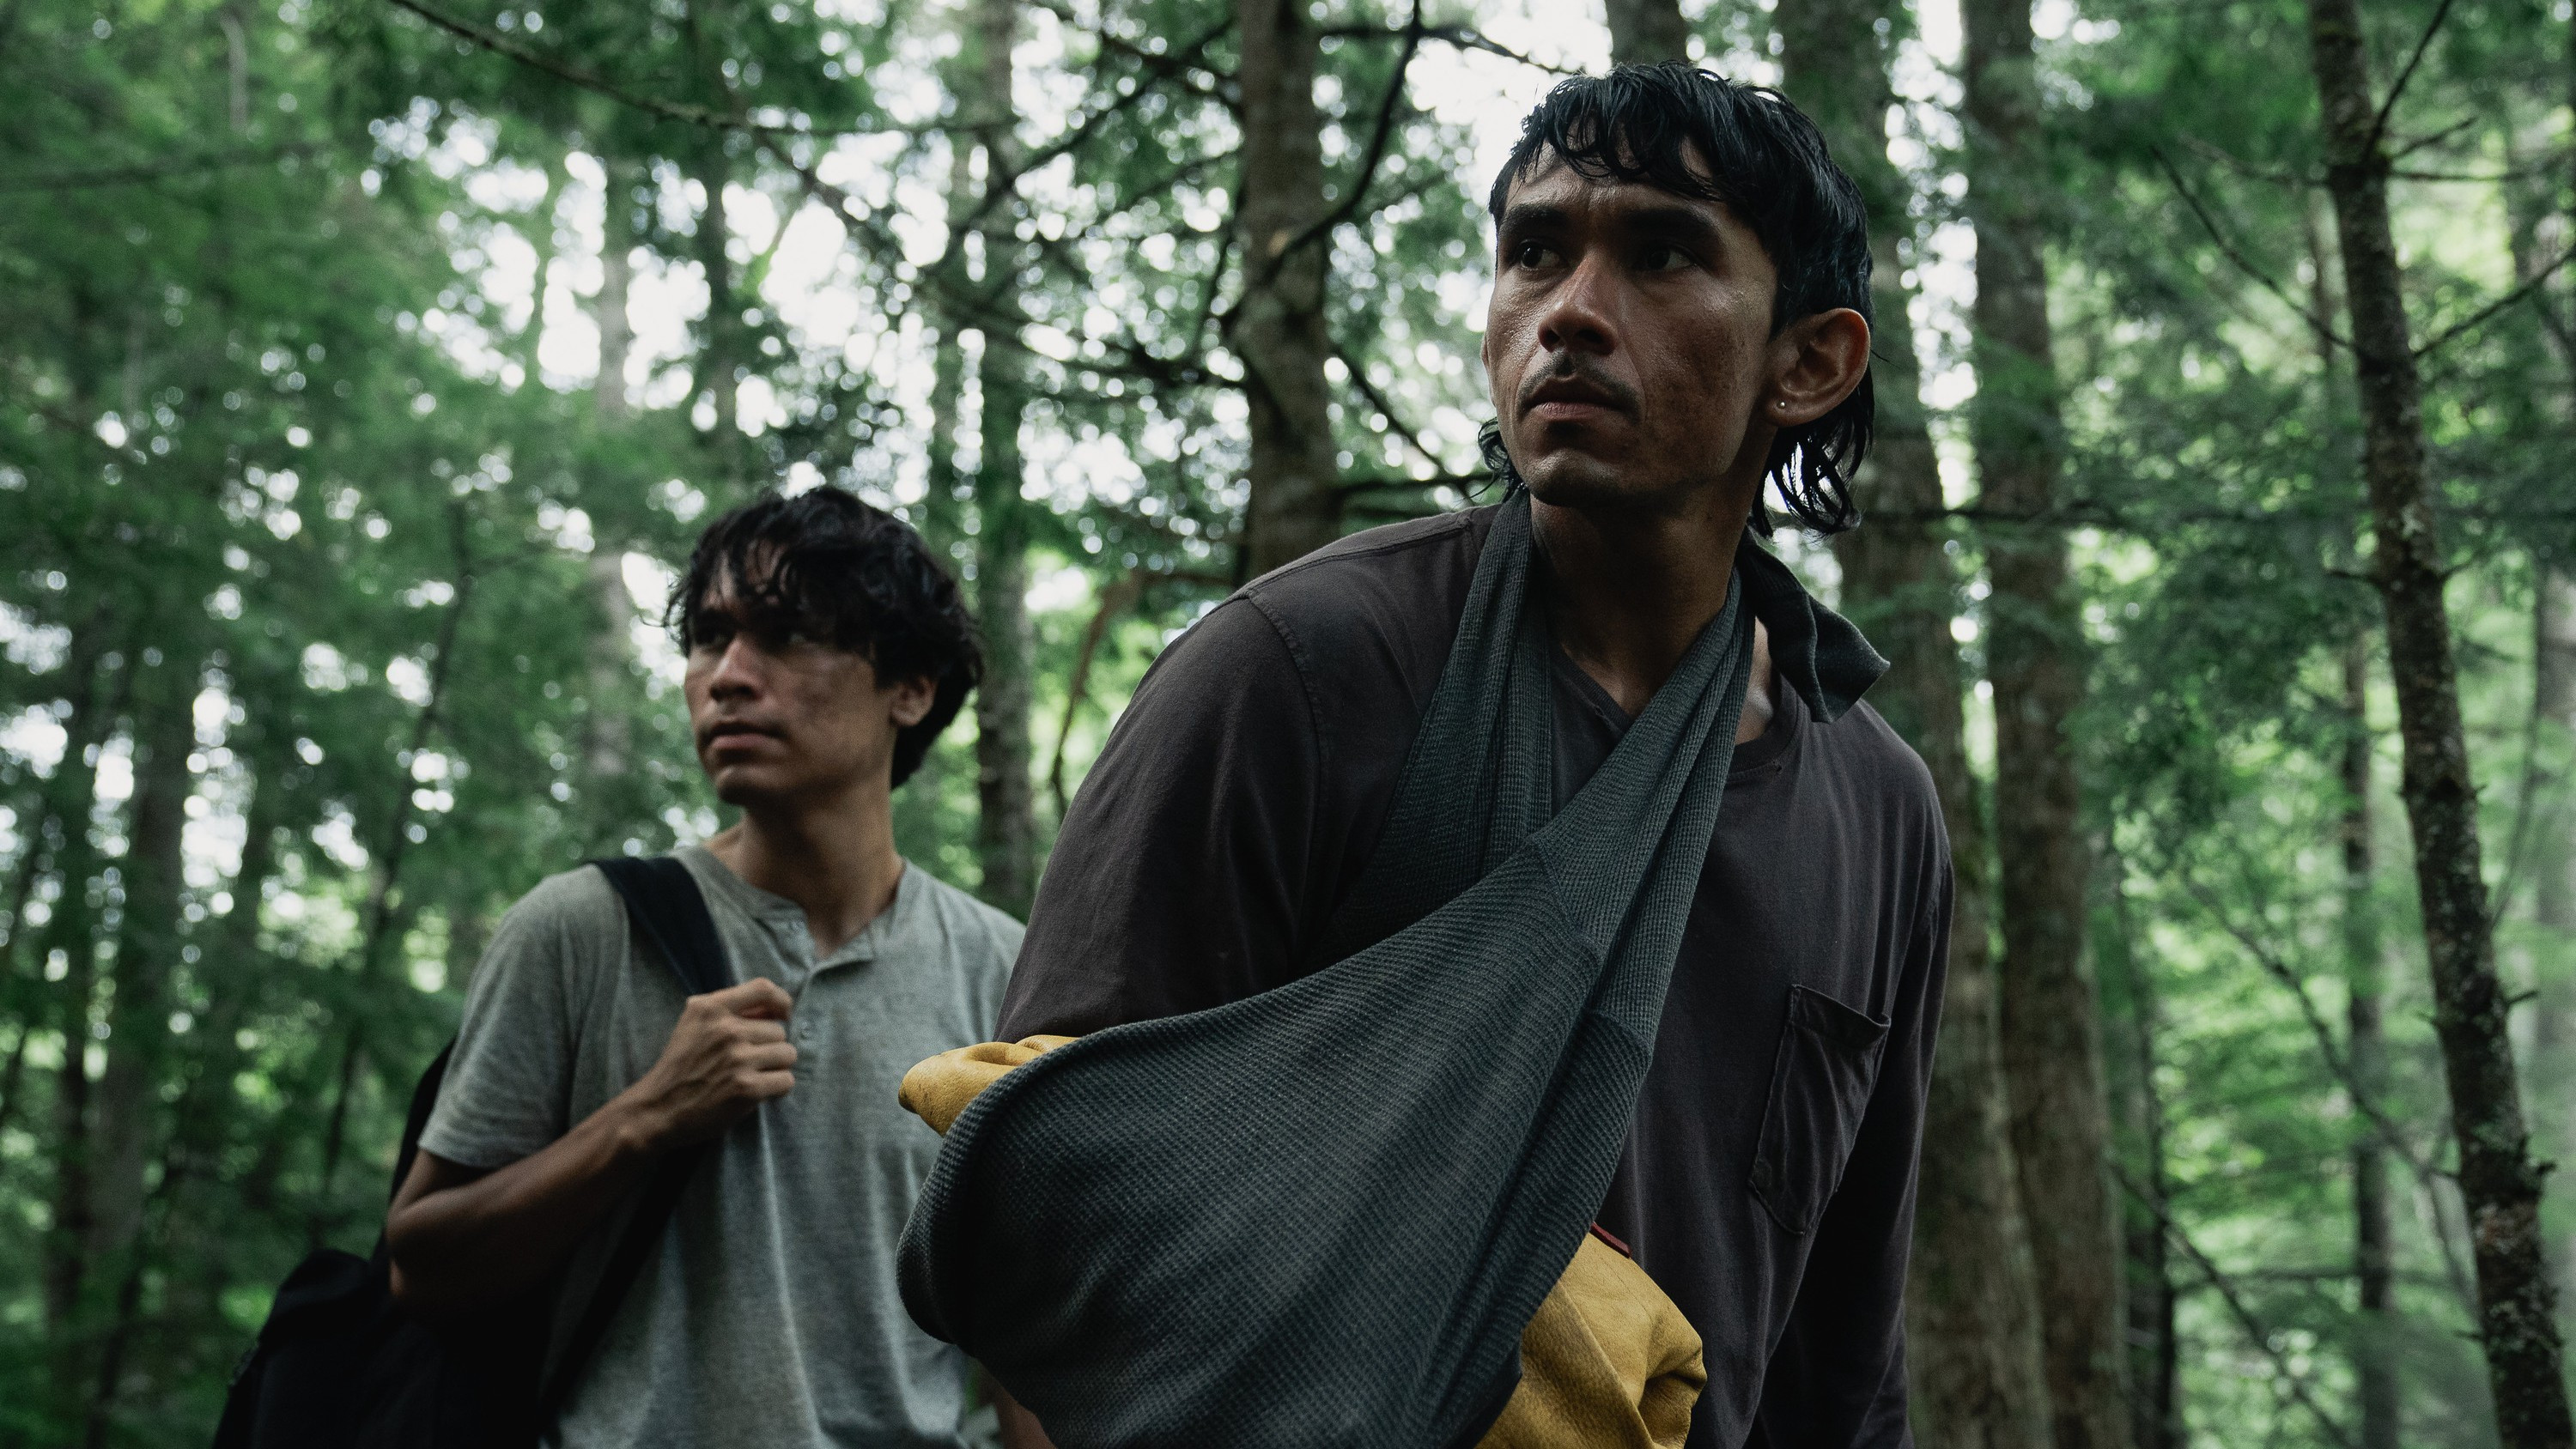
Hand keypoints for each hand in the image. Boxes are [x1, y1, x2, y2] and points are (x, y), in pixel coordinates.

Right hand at [621, 977, 796, 1151]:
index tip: (782, 1016)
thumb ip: (728, 1013)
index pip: (763, 989)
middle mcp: (725, 1029)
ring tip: (755, 1076)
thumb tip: (775, 1011)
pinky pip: (786, 1080)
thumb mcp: (693, 1026)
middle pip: (778, 1030)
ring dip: (777, 1068)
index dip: (781, 1001)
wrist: (657, 1110)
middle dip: (770, 1047)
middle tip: (750, 1063)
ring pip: (787, 1054)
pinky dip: (778, 1088)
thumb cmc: (679, 1069)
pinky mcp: (746, 1088)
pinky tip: (759, 1092)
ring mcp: (737, 1058)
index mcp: (710, 1008)